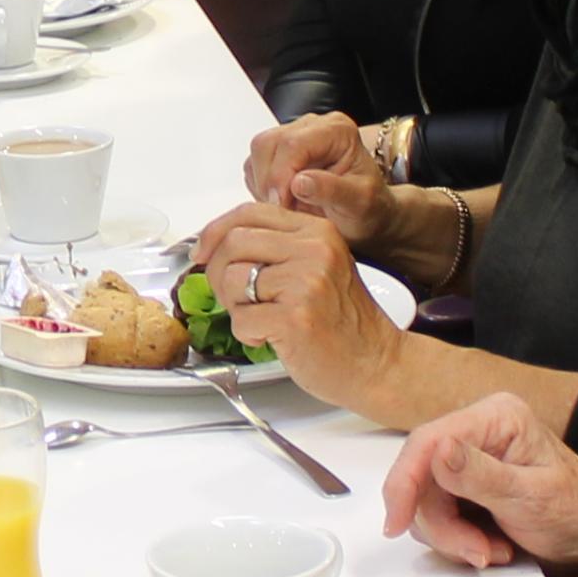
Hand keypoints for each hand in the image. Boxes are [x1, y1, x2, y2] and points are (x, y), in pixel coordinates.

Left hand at [191, 198, 404, 410]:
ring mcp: (305, 283)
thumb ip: (277, 248)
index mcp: (316, 231)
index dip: (214, 231)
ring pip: (232, 281)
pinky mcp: (295, 318)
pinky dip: (247, 334)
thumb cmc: (343, 321)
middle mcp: (313, 250)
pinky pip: (241, 320)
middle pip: (233, 243)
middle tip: (230, 297)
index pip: (249, 212)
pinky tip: (272, 338)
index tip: (201, 253)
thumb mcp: (318, 267)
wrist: (376, 363)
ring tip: (260, 320)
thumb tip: (216, 244)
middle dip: (216, 272)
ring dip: (234, 307)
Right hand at [378, 394, 577, 576]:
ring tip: (494, 552)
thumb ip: (479, 475)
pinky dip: (459, 540)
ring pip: (427, 502)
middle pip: (422, 477)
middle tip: (477, 553)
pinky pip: (439, 515)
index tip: (396, 524)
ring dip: (454, 537)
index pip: (427, 441)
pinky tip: (492, 548)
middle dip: (443, 524)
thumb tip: (435, 450)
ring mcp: (471, 462)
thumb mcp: (532, 498)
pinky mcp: (468, 488)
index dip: (404, 483)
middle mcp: (479, 433)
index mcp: (496, 418)